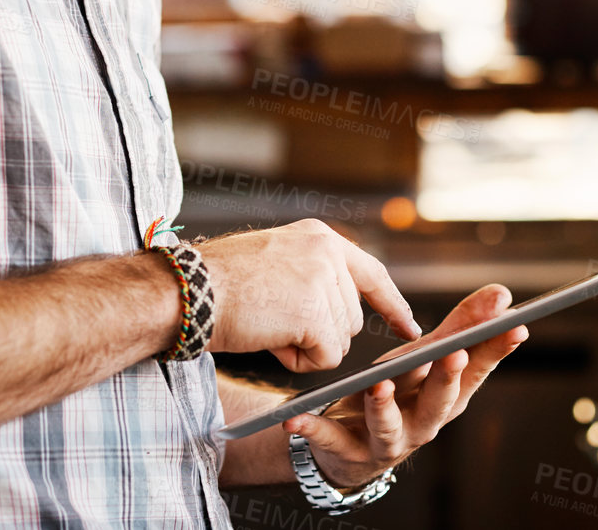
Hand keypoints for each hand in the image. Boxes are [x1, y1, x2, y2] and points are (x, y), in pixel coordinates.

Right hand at [198, 219, 421, 370]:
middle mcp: (327, 252)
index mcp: (318, 237)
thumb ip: (310, 276)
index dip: (391, 304)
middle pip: (351, 318)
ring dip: (305, 347)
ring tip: (267, 325)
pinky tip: (271, 341)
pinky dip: (300, 361)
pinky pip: (327, 358)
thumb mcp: (274, 262)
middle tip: (274, 322)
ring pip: (340, 340)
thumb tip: (338, 315)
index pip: (371, 272)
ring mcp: (323, 280)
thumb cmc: (217, 284)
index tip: (410, 328)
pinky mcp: (315, 312)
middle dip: (318, 333)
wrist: (188, 291)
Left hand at [284, 283, 527, 489]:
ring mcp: (387, 440)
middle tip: (455, 353)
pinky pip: (331, 440)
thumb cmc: (395, 393)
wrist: (346, 443)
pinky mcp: (348, 450)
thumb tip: (502, 295)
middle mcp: (423, 423)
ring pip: (390, 427)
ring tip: (377, 386)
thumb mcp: (425, 359)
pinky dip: (316, 429)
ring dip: (385, 408)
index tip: (516, 325)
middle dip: (448, 380)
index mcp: (446, 398)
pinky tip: (299, 417)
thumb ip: (460, 328)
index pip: (477, 372)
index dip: (496, 350)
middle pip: (440, 404)